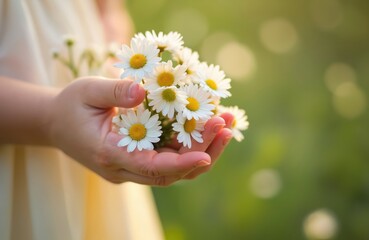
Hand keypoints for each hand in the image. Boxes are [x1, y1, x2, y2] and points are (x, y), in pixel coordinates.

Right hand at [48, 77, 232, 185]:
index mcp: (109, 154)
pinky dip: (191, 145)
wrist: (58, 124)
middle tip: (226, 124)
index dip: (180, 164)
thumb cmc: (71, 106)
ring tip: (225, 123)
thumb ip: (114, 91)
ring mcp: (133, 167)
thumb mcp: (86, 91)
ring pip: (175, 170)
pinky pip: (170, 159)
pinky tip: (208, 126)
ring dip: (203, 149)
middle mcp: (124, 168)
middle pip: (171, 172)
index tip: (206, 155)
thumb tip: (144, 90)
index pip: (150, 167)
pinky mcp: (140, 161)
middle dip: (203, 151)